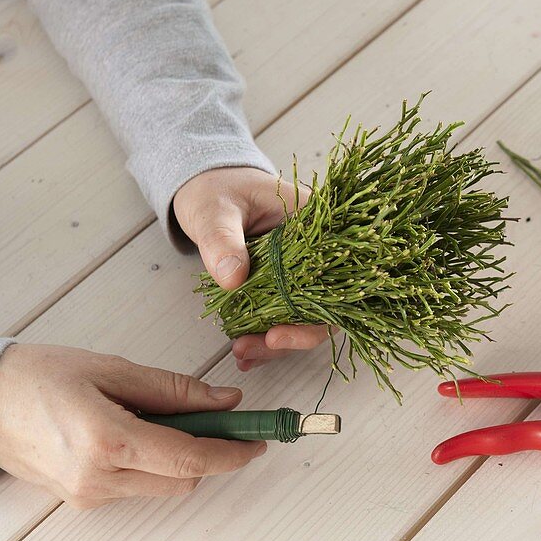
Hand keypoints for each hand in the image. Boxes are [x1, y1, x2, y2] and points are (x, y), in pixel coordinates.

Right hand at [0, 344, 266, 507]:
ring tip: (166, 416)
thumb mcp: (113, 369)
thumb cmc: (39, 375)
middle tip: (221, 416)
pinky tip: (138, 430)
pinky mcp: (81, 500)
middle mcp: (98, 478)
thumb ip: (174, 390)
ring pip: (161, 486)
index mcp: (108, 440)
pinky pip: (136, 486)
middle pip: (182, 480)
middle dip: (210, 452)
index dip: (231, 453)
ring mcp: (88, 494)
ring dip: (180, 457)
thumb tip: (226, 400)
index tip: (258, 441)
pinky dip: (152, 462)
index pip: (189, 460)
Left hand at [173, 167, 327, 369]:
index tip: (281, 332)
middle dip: (295, 335)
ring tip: (242, 352)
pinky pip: (282, 315)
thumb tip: (233, 279)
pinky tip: (245, 352)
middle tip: (261, 346)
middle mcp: (316, 250)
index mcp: (314, 223)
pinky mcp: (282, 283)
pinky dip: (264, 337)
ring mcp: (300, 269)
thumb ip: (223, 240)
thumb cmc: (216, 189)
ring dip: (276, 341)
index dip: (318, 313)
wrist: (205, 188)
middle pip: (325, 303)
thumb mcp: (214, 210)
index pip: (335, 274)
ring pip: (303, 315)